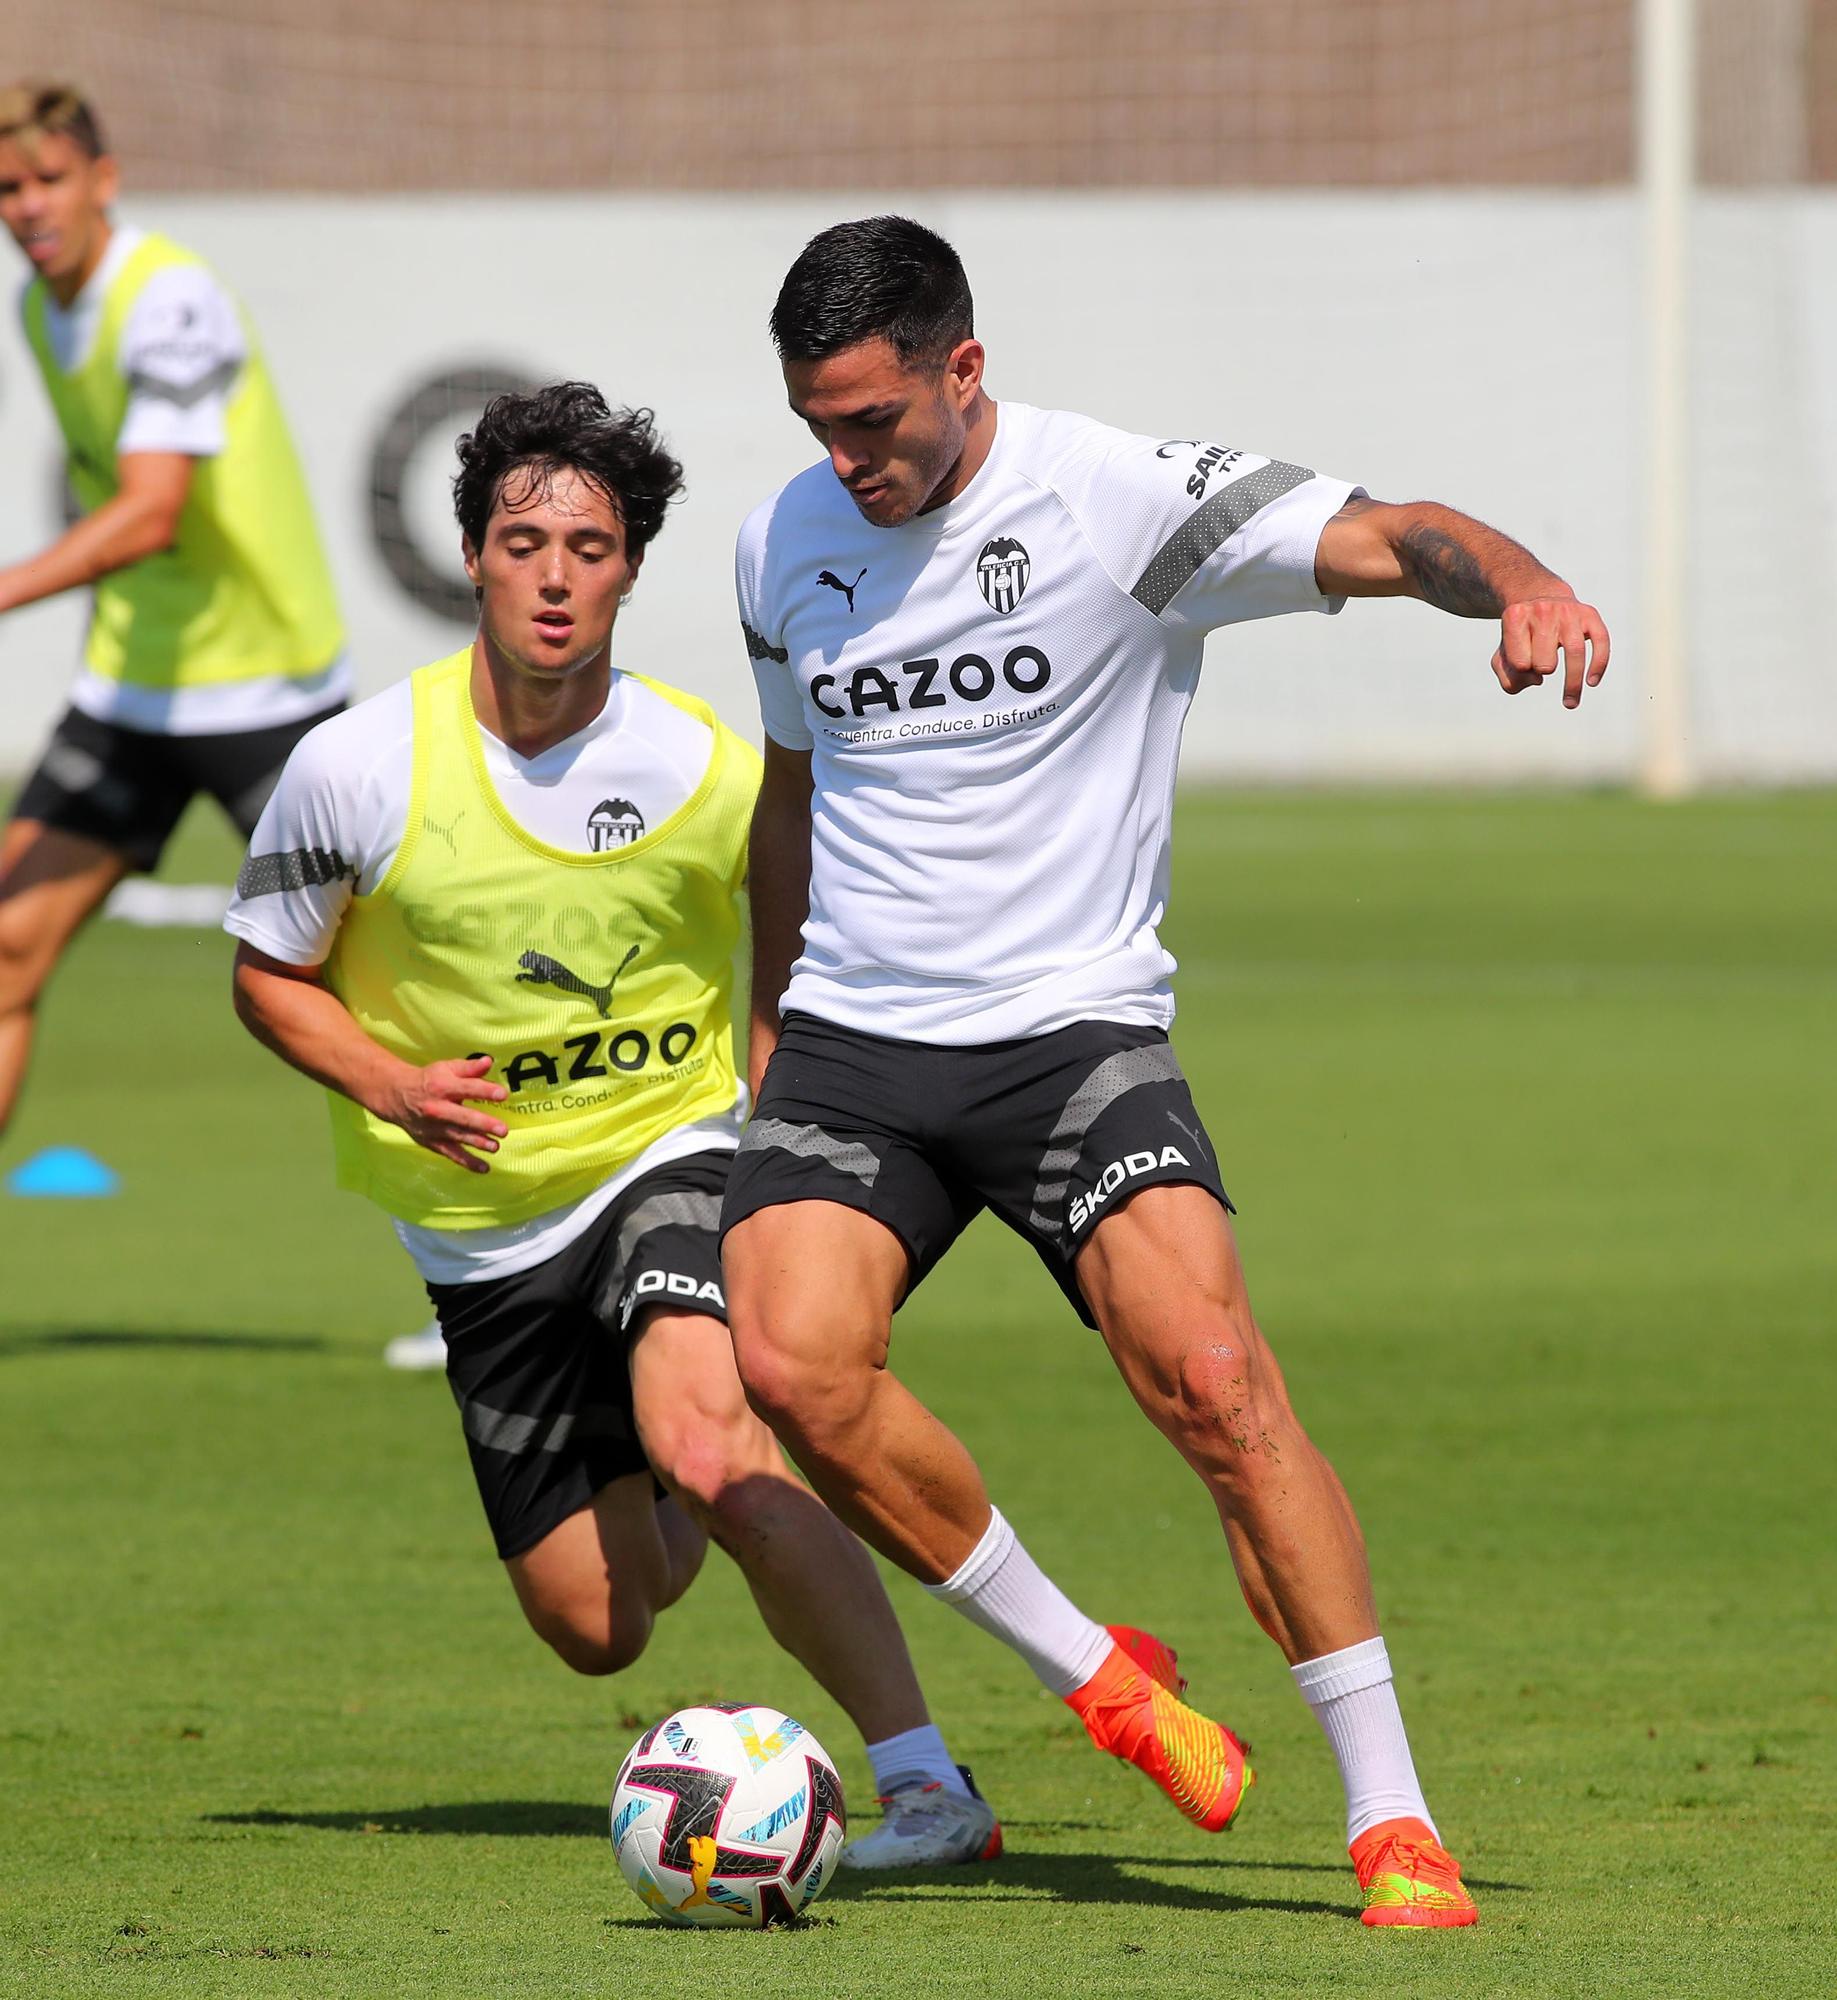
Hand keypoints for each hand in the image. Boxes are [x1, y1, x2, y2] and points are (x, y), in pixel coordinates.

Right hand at [373, 1054, 509, 1172]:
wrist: (397, 1096)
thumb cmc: (429, 1080)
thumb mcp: (447, 1068)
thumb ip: (470, 1068)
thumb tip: (489, 1062)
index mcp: (442, 1087)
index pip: (467, 1088)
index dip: (485, 1091)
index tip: (502, 1094)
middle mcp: (437, 1108)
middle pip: (463, 1117)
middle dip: (483, 1124)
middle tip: (503, 1130)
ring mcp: (434, 1128)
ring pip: (458, 1137)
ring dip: (478, 1143)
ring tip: (495, 1147)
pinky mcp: (432, 1142)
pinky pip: (451, 1154)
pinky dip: (467, 1162)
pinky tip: (484, 1168)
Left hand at [1492, 597, 1610, 707]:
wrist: (1539, 598)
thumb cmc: (1520, 636)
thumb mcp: (1502, 655)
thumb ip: (1508, 677)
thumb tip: (1537, 680)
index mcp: (1515, 617)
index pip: (1520, 664)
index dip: (1522, 672)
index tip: (1523, 665)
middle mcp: (1542, 610)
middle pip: (1545, 662)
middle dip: (1542, 671)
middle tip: (1541, 665)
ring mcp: (1568, 611)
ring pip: (1575, 652)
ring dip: (1572, 684)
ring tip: (1570, 703)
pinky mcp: (1589, 614)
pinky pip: (1601, 641)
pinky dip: (1599, 664)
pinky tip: (1592, 682)